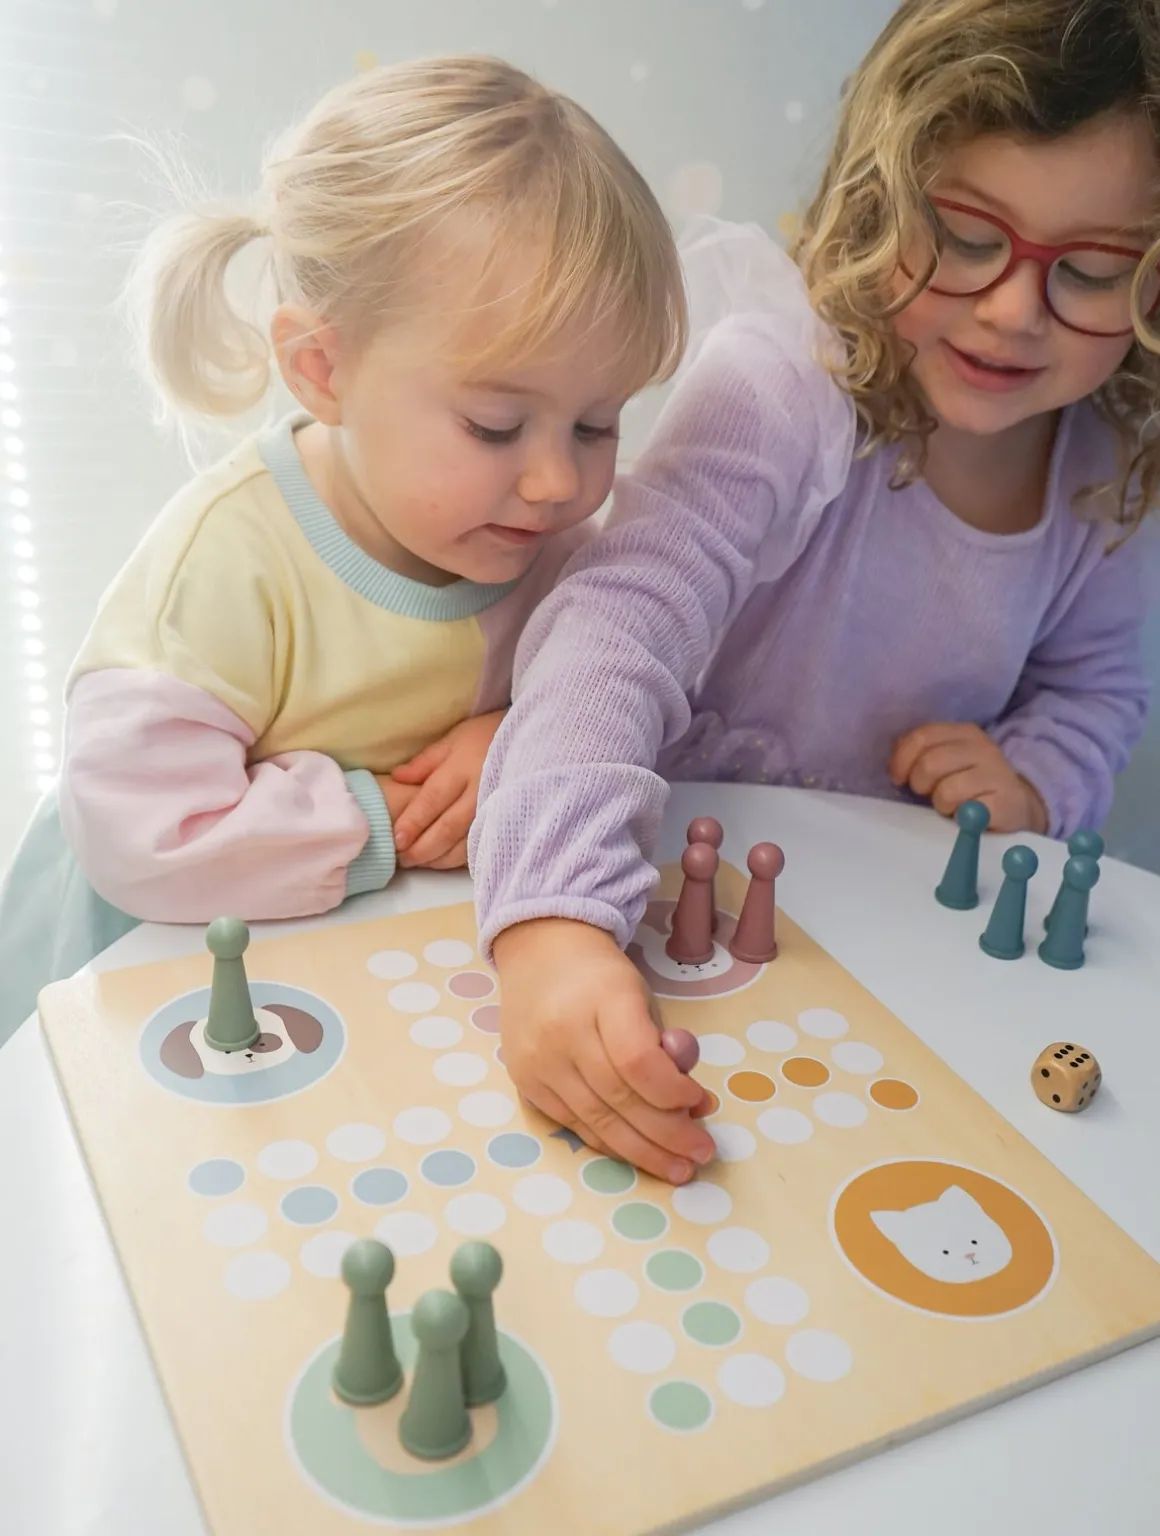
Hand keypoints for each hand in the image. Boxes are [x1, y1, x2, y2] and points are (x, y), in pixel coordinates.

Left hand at [385, 710, 506, 869]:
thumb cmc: (490, 737)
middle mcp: (480, 792)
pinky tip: (443, 861)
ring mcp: (496, 811)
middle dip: (422, 847)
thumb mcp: (457, 738)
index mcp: (463, 767)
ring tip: (418, 863)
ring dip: (439, 857)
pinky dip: (460, 858)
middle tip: (402, 859)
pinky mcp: (507, 823)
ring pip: (464, 843)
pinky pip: (482, 846)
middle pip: (448, 827)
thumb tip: (396, 777)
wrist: (538, 740)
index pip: (433, 798)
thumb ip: (427, 760)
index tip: (397, 838)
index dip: (414, 821)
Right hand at [493, 918, 717, 1184]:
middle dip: (667, 1135)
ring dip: (642, 1152)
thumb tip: (693, 1104)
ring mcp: (538, 1061)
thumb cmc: (600, 976)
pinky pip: (573, 1124)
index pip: (638, 1061)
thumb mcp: (641, 995)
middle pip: (619, 1098)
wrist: (538, 953)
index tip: (701, 1103)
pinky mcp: (525, 1082)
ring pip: (595, 1121)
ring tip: (678, 1167)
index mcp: (602, 998)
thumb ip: (664, 1045)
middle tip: (702, 1154)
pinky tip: (637, 1153)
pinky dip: (608, 1143)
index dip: (673, 1092)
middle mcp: (563, 1032)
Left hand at [888, 722, 1047, 833]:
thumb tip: (895, 757)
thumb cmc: (970, 784)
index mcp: (964, 733)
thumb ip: (921, 753)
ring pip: (947, 789)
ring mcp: (997, 774)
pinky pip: (968, 811)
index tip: (898, 778)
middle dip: (920, 784)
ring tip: (949, 806)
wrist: (1015, 806)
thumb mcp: (946, 761)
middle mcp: (983, 748)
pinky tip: (966, 816)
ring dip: (941, 803)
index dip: (902, 760)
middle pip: (931, 763)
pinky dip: (960, 817)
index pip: (922, 737)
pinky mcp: (1006, 802)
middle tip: (927, 794)